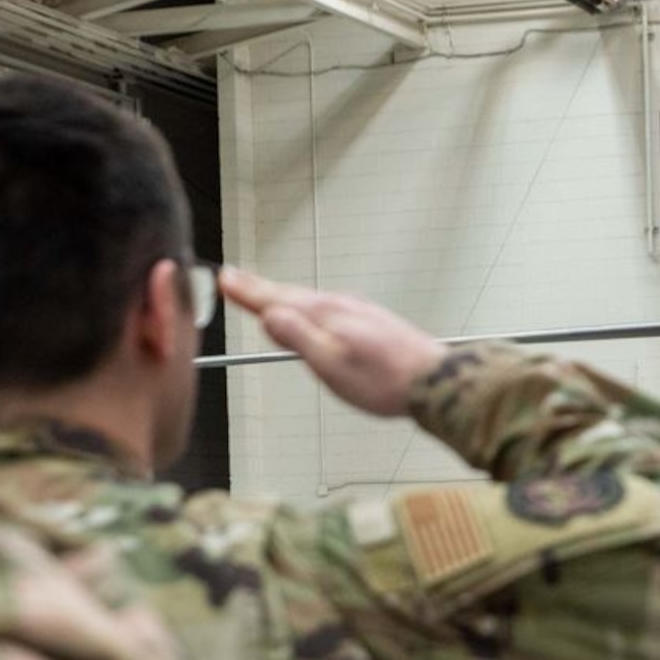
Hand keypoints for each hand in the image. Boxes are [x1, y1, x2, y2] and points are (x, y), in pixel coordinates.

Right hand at [219, 267, 443, 417]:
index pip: (274, 299)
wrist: (436, 382)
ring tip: (263, 292)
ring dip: (283, 295)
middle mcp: (340, 305)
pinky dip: (308, 305)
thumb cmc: (385, 381)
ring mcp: (358, 310)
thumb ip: (297, 338)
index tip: (223, 279)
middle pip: (289, 294)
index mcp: (324, 314)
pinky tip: (312, 312)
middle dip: (260, 288)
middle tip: (234, 278)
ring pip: (309, 300)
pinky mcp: (372, 321)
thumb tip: (269, 315)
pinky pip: (329, 307)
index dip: (247, 292)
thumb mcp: (331, 366)